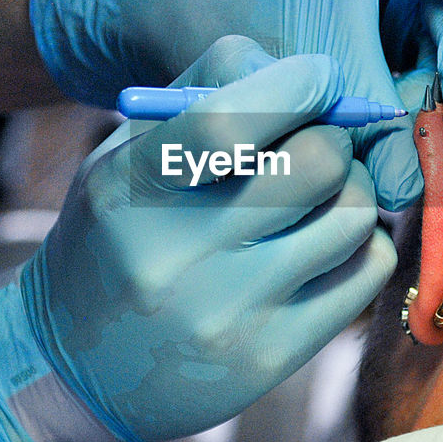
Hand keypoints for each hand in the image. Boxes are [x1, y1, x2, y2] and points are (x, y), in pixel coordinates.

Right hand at [0, 37, 395, 441]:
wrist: (77, 368)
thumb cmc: (117, 237)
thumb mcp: (126, 155)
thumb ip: (205, 96)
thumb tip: (311, 74)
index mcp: (129, 189)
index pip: (227, 122)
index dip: (296, 85)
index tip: (320, 76)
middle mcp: (176, 255)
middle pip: (316, 162)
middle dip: (335, 136)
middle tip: (322, 140)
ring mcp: (227, 313)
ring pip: (353, 215)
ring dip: (354, 189)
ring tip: (322, 193)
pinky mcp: (271, 357)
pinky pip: (365, 271)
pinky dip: (361, 242)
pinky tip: (325, 243)